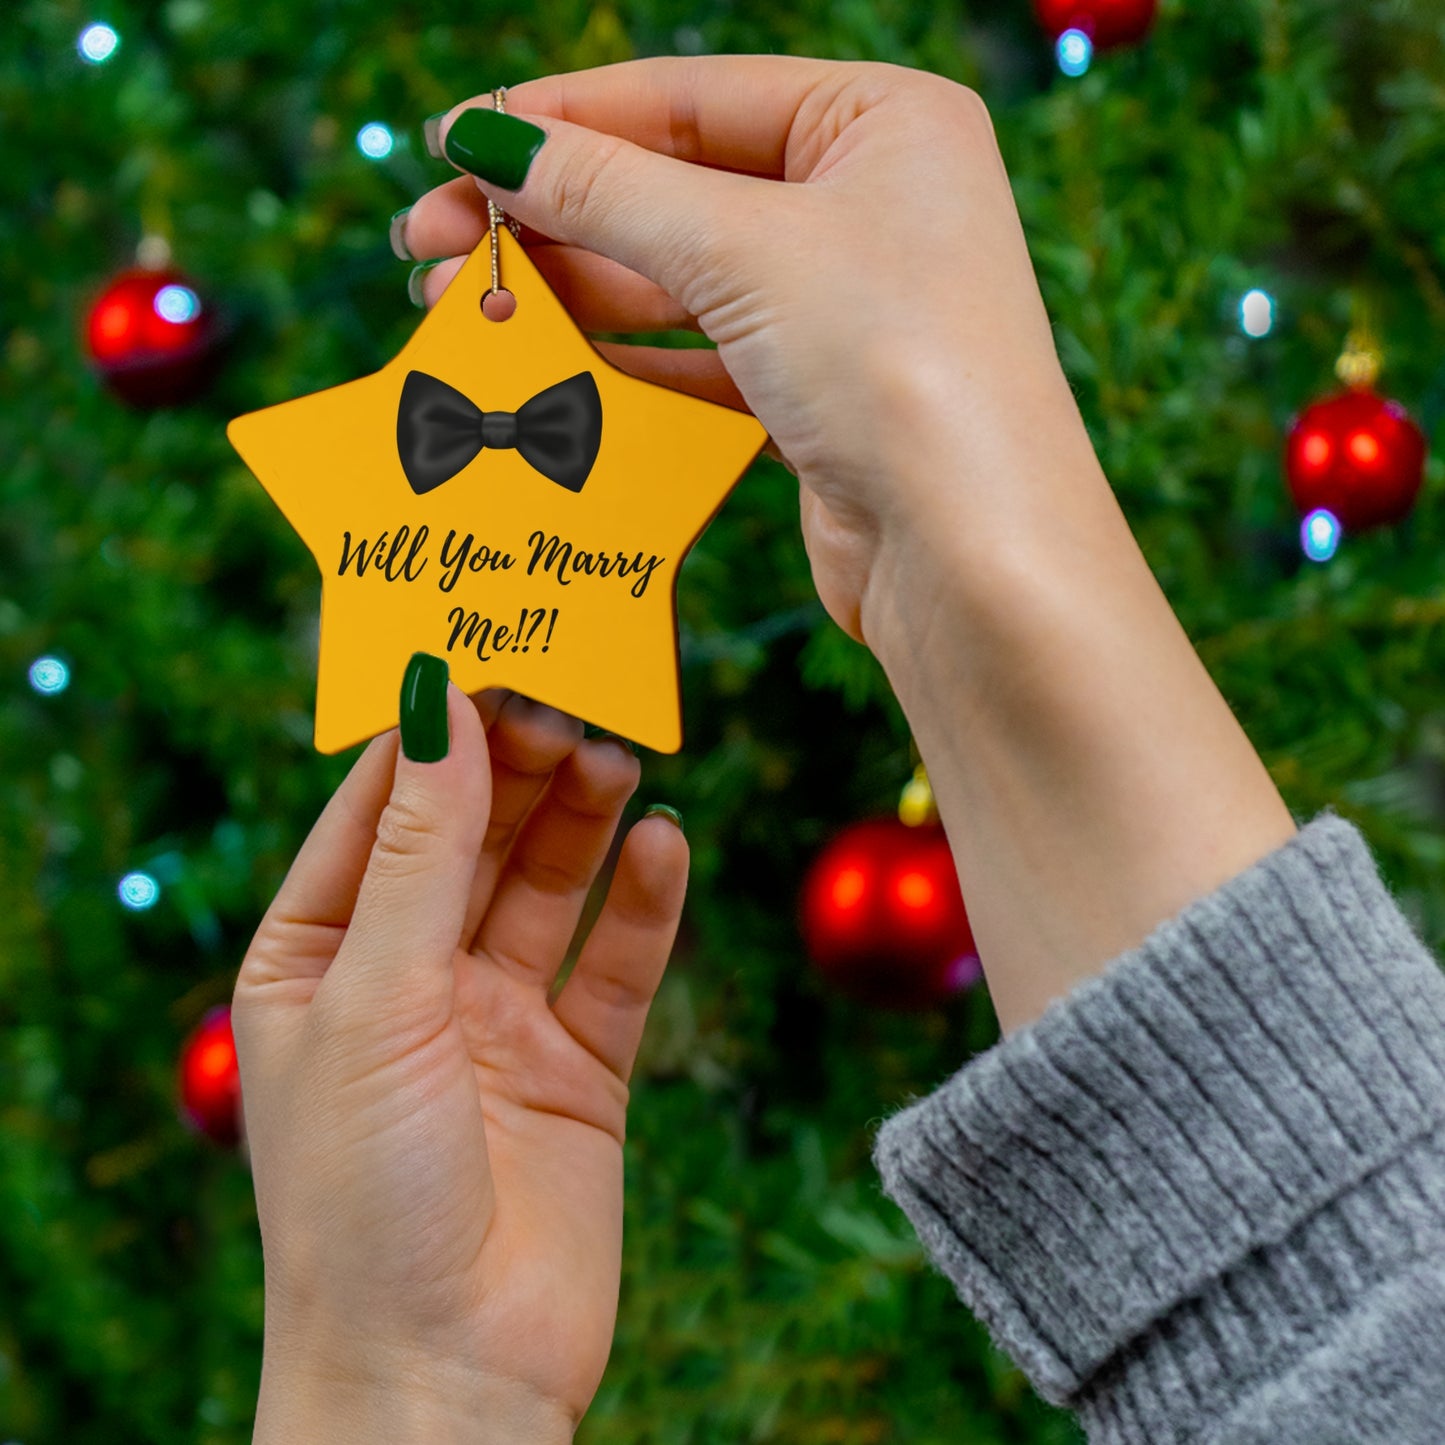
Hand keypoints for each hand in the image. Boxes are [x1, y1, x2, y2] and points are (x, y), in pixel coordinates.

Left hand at [232, 684, 687, 1438]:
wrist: (445, 1377)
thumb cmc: (362, 1197)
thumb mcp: (376, 999)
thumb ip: (419, 851)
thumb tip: (439, 704)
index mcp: (319, 957)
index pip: (378, 809)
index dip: (431, 731)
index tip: (487, 650)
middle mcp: (408, 979)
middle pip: (472, 836)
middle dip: (517, 765)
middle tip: (571, 695)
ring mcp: (497, 1021)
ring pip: (548, 885)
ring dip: (582, 818)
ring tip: (617, 754)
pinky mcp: (579, 1066)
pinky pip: (617, 963)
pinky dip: (644, 903)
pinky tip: (665, 845)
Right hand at [400, 56, 1095, 645]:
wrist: (971, 556)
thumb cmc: (896, 367)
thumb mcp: (742, 249)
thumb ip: (608, 190)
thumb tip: (488, 141)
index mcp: (881, 121)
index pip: (688, 96)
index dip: (561, 119)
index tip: (452, 142)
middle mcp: (869, 203)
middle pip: (673, 189)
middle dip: (548, 216)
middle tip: (427, 242)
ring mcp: (844, 305)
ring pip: (678, 281)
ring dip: (568, 293)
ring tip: (459, 307)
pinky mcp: (819, 395)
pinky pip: (699, 360)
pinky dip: (620, 363)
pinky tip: (542, 367)